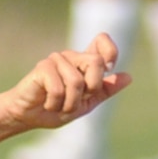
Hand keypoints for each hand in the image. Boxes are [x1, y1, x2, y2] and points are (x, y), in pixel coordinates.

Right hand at [0, 35, 130, 131]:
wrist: (29, 117)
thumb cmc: (57, 109)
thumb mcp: (87, 103)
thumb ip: (106, 90)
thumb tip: (128, 77)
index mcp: (85, 63)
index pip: (102, 41)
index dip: (110, 52)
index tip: (108, 67)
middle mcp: (72, 57)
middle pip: (97, 62)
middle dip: (91, 88)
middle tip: (77, 101)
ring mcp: (57, 59)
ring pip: (77, 82)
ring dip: (69, 104)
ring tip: (58, 105)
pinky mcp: (43, 67)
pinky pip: (59, 89)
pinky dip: (55, 104)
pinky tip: (48, 103)